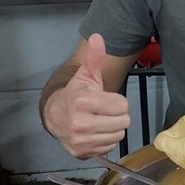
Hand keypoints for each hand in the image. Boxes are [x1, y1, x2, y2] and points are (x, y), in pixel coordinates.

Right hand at [44, 34, 130, 158]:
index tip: (105, 99)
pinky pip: (109, 147)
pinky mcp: (81, 153)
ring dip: (113, 128)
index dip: (117, 101)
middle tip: (104, 111)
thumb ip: (95, 58)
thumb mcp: (87, 75)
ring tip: (100, 120)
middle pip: (123, 122)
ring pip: (118, 136)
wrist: (55, 116)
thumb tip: (97, 37)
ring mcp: (80, 141)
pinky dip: (106, 140)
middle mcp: (80, 124)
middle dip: (117, 115)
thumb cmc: (76, 94)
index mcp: (83, 102)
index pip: (123, 105)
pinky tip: (96, 132)